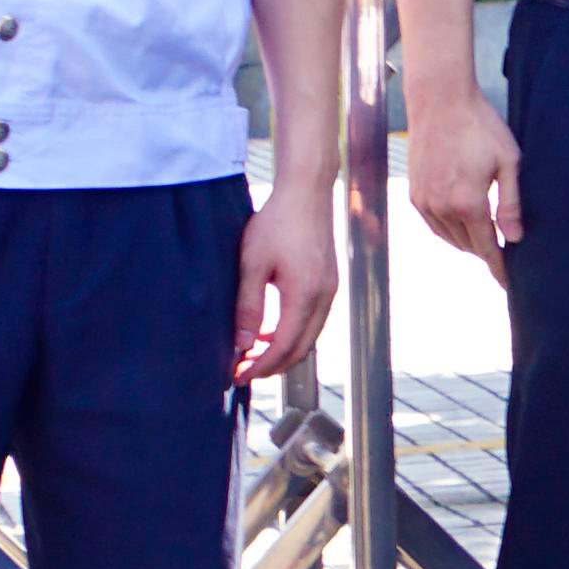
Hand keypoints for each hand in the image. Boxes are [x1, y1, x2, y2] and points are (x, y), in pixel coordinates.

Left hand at [231, 180, 336, 383]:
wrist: (306, 191)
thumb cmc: (276, 223)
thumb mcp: (252, 264)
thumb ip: (248, 307)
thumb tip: (242, 346)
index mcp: (305, 294)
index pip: (284, 347)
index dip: (260, 368)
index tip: (236, 376)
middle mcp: (325, 296)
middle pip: (302, 349)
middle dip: (272, 367)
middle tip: (242, 372)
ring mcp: (331, 289)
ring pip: (310, 337)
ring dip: (283, 351)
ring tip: (253, 355)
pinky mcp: (330, 281)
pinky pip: (314, 321)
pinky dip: (294, 334)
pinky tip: (271, 330)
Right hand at [408, 89, 521, 275]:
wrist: (440, 102)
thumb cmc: (480, 127)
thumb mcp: (508, 161)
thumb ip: (511, 203)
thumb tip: (515, 238)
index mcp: (467, 203)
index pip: (487, 247)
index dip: (499, 267)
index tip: (508, 284)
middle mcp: (441, 208)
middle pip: (468, 246)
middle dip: (487, 252)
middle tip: (504, 253)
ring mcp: (424, 202)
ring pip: (449, 238)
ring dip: (468, 242)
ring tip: (488, 239)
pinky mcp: (414, 194)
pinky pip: (434, 225)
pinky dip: (450, 231)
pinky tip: (464, 223)